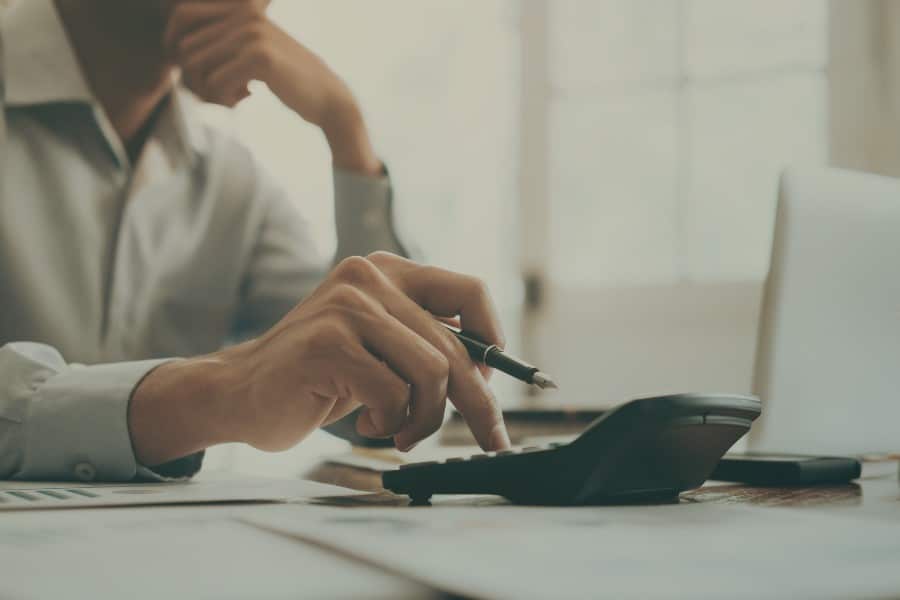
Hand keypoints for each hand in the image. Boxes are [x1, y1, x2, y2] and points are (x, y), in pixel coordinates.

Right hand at [129, 253, 510, 465]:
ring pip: (432, 372)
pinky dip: (391, 423)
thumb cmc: (316, 375)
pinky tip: (367, 423)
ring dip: (425, 418)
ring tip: (401, 431)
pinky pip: (394, 394)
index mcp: (388, 271)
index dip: (493, 339)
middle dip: (477, 404)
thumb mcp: (378, 344)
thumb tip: (487, 370)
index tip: (493, 382)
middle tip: (489, 438)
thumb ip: (422, 340)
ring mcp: (347, 306)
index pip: (468, 292)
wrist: (239, 392)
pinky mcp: (329, 343)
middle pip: (456, 346)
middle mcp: (370, 276)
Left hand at [163, 0, 380, 173]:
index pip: (180, 17)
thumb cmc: (287, 80)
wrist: (328, 99)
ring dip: (208, 91)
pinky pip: (214, 83)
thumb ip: (221, 41)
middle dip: (195, 79)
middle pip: (184, 47)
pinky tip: (247, 98)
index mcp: (240, 6)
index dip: (175, 48)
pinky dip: (224, 99)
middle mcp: (244, 13)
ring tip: (233, 96)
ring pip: (195, 67)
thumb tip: (173, 50)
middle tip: (219, 94)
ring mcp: (252, 33)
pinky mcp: (259, 57)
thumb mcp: (252, 50)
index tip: (194, 74)